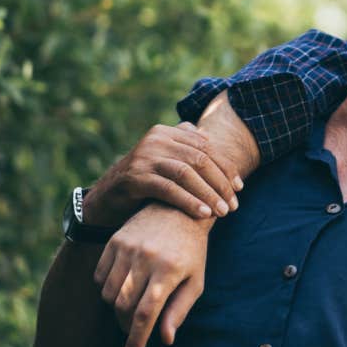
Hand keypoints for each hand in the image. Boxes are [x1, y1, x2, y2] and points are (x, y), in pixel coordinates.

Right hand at [85, 122, 242, 228]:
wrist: (106, 198)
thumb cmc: (145, 181)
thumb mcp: (166, 161)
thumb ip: (185, 148)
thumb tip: (210, 137)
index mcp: (166, 132)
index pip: (206, 147)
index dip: (226, 168)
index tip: (239, 188)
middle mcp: (155, 139)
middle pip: (199, 159)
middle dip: (220, 183)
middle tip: (233, 205)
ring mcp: (143, 157)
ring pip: (186, 174)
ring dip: (208, 194)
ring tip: (223, 212)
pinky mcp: (134, 177)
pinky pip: (169, 189)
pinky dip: (189, 201)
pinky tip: (203, 214)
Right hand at [94, 203, 209, 346]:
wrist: (179, 211)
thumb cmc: (192, 252)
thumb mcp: (195, 280)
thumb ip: (179, 310)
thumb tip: (165, 339)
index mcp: (169, 270)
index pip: (146, 314)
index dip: (137, 340)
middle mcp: (145, 258)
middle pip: (124, 307)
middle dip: (127, 325)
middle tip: (136, 329)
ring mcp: (127, 248)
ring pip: (109, 294)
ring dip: (117, 308)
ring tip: (132, 307)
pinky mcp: (114, 242)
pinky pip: (100, 277)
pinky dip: (107, 290)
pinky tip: (123, 288)